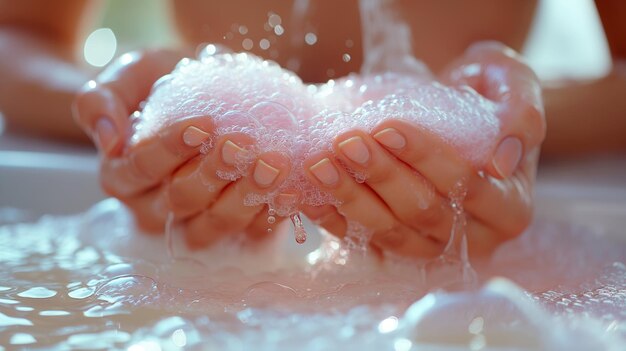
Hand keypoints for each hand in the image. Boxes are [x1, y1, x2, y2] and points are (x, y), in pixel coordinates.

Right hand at [73, 48, 290, 246]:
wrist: (212, 90)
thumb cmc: (167, 82)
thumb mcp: (133, 75)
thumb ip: (102, 99)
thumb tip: (109, 139)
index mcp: (124, 174)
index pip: (140, 169)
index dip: (169, 149)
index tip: (202, 123)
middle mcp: (155, 207)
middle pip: (181, 200)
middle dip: (214, 172)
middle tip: (244, 143)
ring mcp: (196, 221)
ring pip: (215, 224)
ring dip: (246, 197)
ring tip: (274, 165)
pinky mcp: (235, 227)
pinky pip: (251, 232)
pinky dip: (272, 212)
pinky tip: (291, 190)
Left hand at [301, 42, 545, 258]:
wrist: (458, 111)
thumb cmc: (486, 94)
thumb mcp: (515, 85)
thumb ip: (522, 115)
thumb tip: (500, 162)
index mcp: (509, 205)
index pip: (466, 185)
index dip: (425, 157)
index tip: (386, 127)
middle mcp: (475, 236)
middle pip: (424, 212)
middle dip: (381, 177)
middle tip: (345, 143)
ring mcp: (433, 245)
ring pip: (391, 232)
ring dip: (352, 199)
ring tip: (320, 164)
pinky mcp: (398, 246)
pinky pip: (364, 240)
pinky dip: (334, 218)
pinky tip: (309, 193)